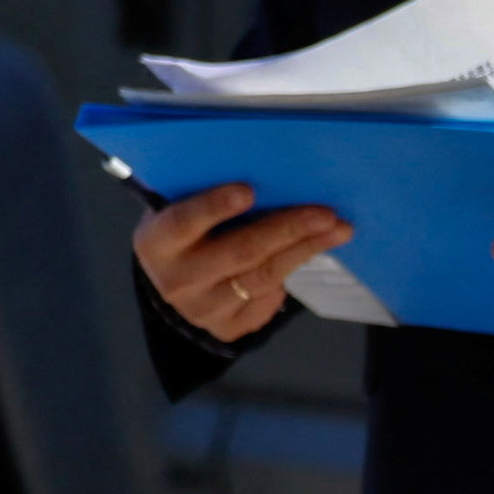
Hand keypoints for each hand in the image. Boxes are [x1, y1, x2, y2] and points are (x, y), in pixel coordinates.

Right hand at [134, 182, 351, 343]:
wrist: (176, 277)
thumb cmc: (188, 229)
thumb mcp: (183, 206)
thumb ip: (207, 190)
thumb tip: (263, 166)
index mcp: (156, 242)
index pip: (183, 223)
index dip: (214, 207)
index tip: (249, 190)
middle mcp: (175, 280)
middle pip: (240, 253)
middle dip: (288, 230)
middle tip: (325, 214)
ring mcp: (201, 309)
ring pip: (263, 278)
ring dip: (305, 250)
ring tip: (337, 229)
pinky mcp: (226, 327)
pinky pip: (268, 301)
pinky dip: (290, 275)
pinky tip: (309, 252)